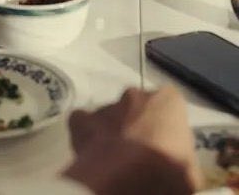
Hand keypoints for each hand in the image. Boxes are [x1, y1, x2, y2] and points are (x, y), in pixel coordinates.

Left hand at [64, 87, 202, 194]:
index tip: (167, 150)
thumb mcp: (192, 172)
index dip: (167, 129)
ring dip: (114, 132)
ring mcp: (107, 105)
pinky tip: (92, 153)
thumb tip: (180, 169)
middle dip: (138, 126)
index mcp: (167, 100)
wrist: (127, 180)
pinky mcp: (83, 120)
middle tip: (141, 157)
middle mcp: (135, 95)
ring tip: (115, 161)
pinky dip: (86, 134)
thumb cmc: (168, 172)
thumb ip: (183, 159)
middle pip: (138, 108)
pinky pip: (83, 123)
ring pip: (111, 116)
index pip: (169, 107)